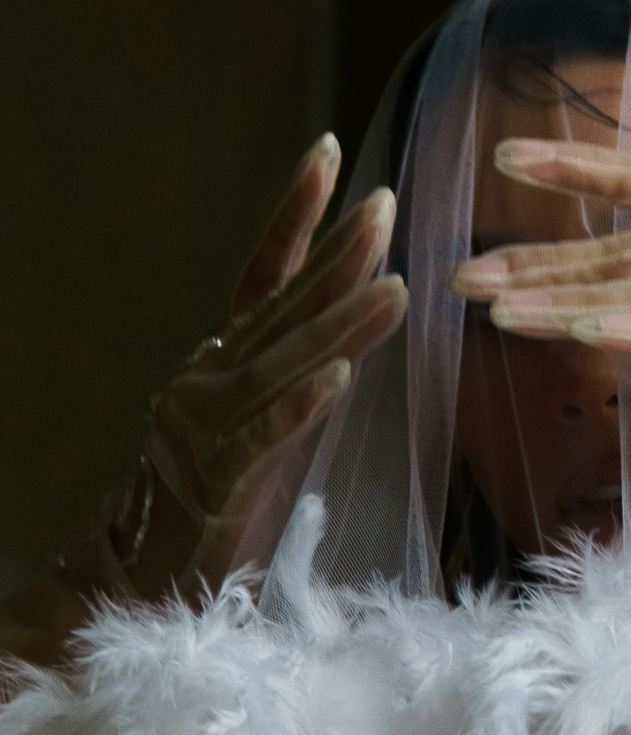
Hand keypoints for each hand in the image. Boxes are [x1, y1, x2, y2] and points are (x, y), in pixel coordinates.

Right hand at [127, 136, 406, 592]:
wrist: (129, 581)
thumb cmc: (202, 507)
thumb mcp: (250, 428)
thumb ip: (283, 378)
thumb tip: (338, 330)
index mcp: (219, 366)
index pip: (261, 277)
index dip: (294, 217)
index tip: (327, 153)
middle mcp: (207, 383)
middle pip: (281, 309)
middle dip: (337, 255)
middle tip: (386, 203)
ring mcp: (206, 430)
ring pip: (283, 367)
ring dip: (340, 326)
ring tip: (397, 287)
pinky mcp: (218, 486)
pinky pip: (265, 441)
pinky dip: (300, 408)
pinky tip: (338, 380)